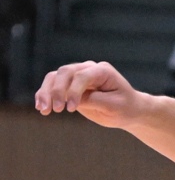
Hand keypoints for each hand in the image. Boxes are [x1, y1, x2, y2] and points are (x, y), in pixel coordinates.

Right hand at [35, 61, 149, 127]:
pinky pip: (51, 85)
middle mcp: (87, 69)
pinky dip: (44, 95)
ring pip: (54, 78)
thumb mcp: (113, 106)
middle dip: (57, 91)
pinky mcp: (69, 85)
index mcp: (102, 71)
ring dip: (46, 93)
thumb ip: (92, 100)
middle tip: (56, 110)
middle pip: (64, 73)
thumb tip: (68, 99)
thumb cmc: (124, 107)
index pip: (82, 76)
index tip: (71, 109)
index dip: (74, 91)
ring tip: (43, 110)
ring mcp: (76, 75)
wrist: (128, 110)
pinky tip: (41, 108)